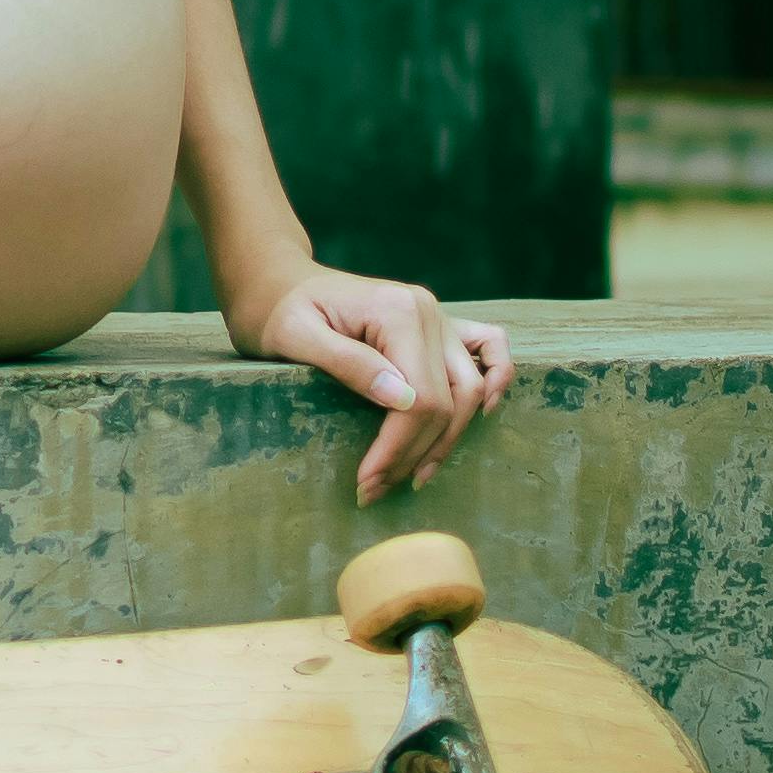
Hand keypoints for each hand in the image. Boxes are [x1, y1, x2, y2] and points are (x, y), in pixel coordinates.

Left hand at [238, 263, 513, 503]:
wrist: (277, 281)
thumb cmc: (277, 311)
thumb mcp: (294, 337)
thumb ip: (348, 364)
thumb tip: (403, 400)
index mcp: (397, 312)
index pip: (420, 399)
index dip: (397, 449)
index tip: (366, 484)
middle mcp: (428, 312)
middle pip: (447, 402)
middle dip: (414, 455)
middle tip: (374, 491)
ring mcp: (439, 316)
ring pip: (470, 390)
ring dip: (447, 439)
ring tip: (412, 477)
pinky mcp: (440, 324)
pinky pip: (489, 346)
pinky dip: (496, 378)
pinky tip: (483, 414)